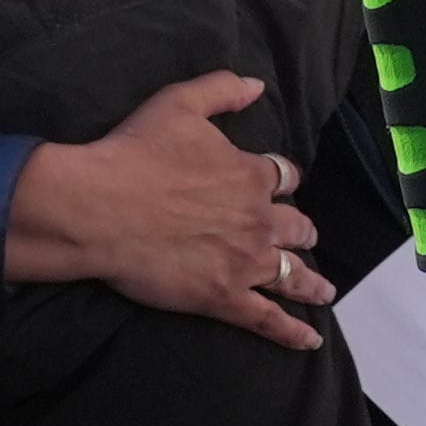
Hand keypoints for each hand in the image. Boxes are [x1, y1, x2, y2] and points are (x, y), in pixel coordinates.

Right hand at [6, 70, 327, 348]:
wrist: (100, 207)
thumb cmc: (136, 152)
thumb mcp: (180, 103)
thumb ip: (223, 90)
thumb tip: (257, 85)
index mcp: (250, 175)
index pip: (283, 177)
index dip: (284, 180)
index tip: (282, 184)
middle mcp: (257, 220)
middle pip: (296, 227)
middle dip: (303, 231)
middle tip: (306, 238)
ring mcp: (244, 263)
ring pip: (292, 275)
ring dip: (312, 283)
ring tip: (324, 291)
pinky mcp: (223, 298)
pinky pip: (268, 319)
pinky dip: (292, 332)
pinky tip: (310, 341)